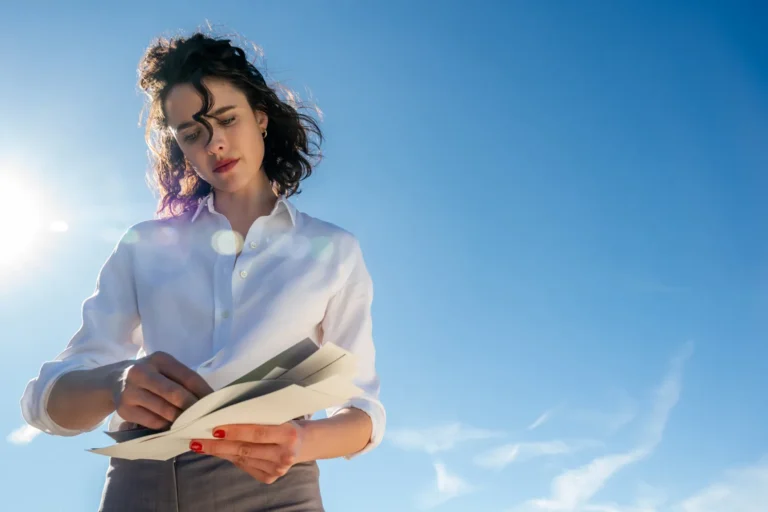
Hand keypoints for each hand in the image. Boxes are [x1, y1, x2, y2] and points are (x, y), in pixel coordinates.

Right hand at [111, 351, 213, 429]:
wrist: (116, 380)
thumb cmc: (152, 375)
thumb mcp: (165, 369)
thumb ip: (183, 380)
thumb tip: (209, 399)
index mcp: (159, 359)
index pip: (188, 377)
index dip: (204, 392)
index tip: (216, 403)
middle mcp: (142, 372)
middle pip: (175, 394)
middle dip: (193, 407)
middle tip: (204, 417)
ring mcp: (130, 392)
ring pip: (164, 410)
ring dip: (181, 419)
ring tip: (191, 423)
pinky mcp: (124, 410)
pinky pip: (153, 421)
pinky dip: (166, 425)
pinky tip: (172, 425)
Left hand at [189, 422, 304, 483]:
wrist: (305, 442)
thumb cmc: (286, 422)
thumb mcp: (279, 416)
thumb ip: (258, 418)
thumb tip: (225, 418)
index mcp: (289, 434)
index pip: (257, 432)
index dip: (235, 431)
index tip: (214, 428)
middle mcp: (285, 455)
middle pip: (246, 449)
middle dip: (218, 445)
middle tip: (197, 440)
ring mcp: (278, 469)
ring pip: (242, 459)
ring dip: (220, 452)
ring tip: (202, 446)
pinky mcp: (270, 478)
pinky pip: (245, 467)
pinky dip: (231, 458)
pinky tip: (220, 452)